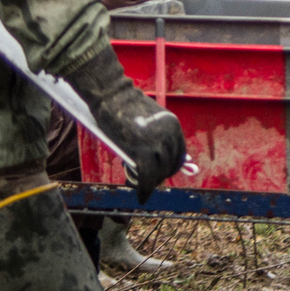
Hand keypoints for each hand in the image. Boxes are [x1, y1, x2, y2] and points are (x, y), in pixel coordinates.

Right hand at [64, 47, 187, 203]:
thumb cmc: (124, 105)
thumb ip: (156, 135)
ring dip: (149, 183)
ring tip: (139, 185)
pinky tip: (140, 197)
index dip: (169, 168)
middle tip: (146, 183)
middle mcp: (169, 134)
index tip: (160, 175)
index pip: (178, 154)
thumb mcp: (149, 119)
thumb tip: (158, 158)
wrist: (110, 93)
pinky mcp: (141, 151)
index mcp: (173, 125)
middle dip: (158, 177)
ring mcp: (156, 143)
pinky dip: (144, 190)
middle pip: (169, 166)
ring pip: (158, 173)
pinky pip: (146, 177)